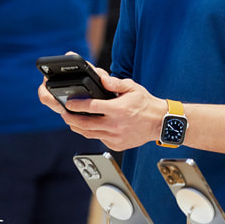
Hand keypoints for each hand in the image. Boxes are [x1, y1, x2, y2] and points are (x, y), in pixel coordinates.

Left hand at [37, 64, 167, 150]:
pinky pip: (99, 139)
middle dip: (71, 118)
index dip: (76, 105)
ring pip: (89, 134)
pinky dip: (91, 133)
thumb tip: (101, 78)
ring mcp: (115, 137)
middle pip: (85, 124)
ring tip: (72, 120)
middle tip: (64, 113)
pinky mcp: (116, 145)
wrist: (160, 123)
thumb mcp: (132, 87)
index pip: (91, 108)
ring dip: (77, 127)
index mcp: (118, 110)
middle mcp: (115, 125)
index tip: (68, 103)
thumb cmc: (146, 104)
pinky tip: (89, 127)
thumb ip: (114, 83)